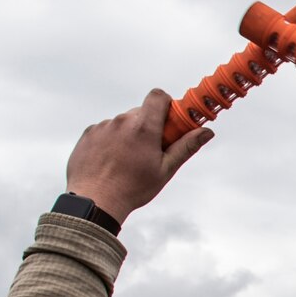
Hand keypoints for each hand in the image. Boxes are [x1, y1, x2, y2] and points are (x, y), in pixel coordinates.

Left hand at [63, 90, 211, 224]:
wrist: (96, 200)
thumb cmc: (133, 188)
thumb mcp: (165, 169)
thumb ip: (186, 146)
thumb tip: (206, 132)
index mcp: (144, 127)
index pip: (158, 96)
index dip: (166, 105)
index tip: (169, 122)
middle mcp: (122, 121)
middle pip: (141, 112)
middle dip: (149, 126)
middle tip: (151, 150)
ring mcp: (103, 126)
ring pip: (123, 123)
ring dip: (129, 135)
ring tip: (127, 160)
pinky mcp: (89, 134)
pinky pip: (105, 130)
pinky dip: (111, 141)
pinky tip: (112, 161)